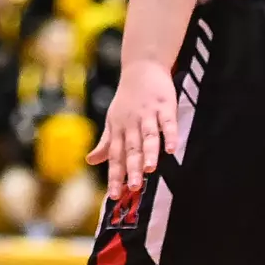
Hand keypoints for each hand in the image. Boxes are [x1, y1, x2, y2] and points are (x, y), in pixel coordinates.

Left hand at [87, 59, 177, 198]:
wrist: (141, 68)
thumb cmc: (127, 100)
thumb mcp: (112, 121)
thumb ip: (105, 143)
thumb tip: (91, 161)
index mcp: (118, 129)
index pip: (115, 156)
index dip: (114, 175)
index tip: (114, 195)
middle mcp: (131, 124)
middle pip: (131, 149)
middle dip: (132, 169)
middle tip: (132, 188)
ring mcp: (148, 115)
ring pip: (148, 137)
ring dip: (149, 153)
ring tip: (150, 170)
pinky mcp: (164, 106)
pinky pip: (168, 123)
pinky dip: (170, 135)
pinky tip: (173, 150)